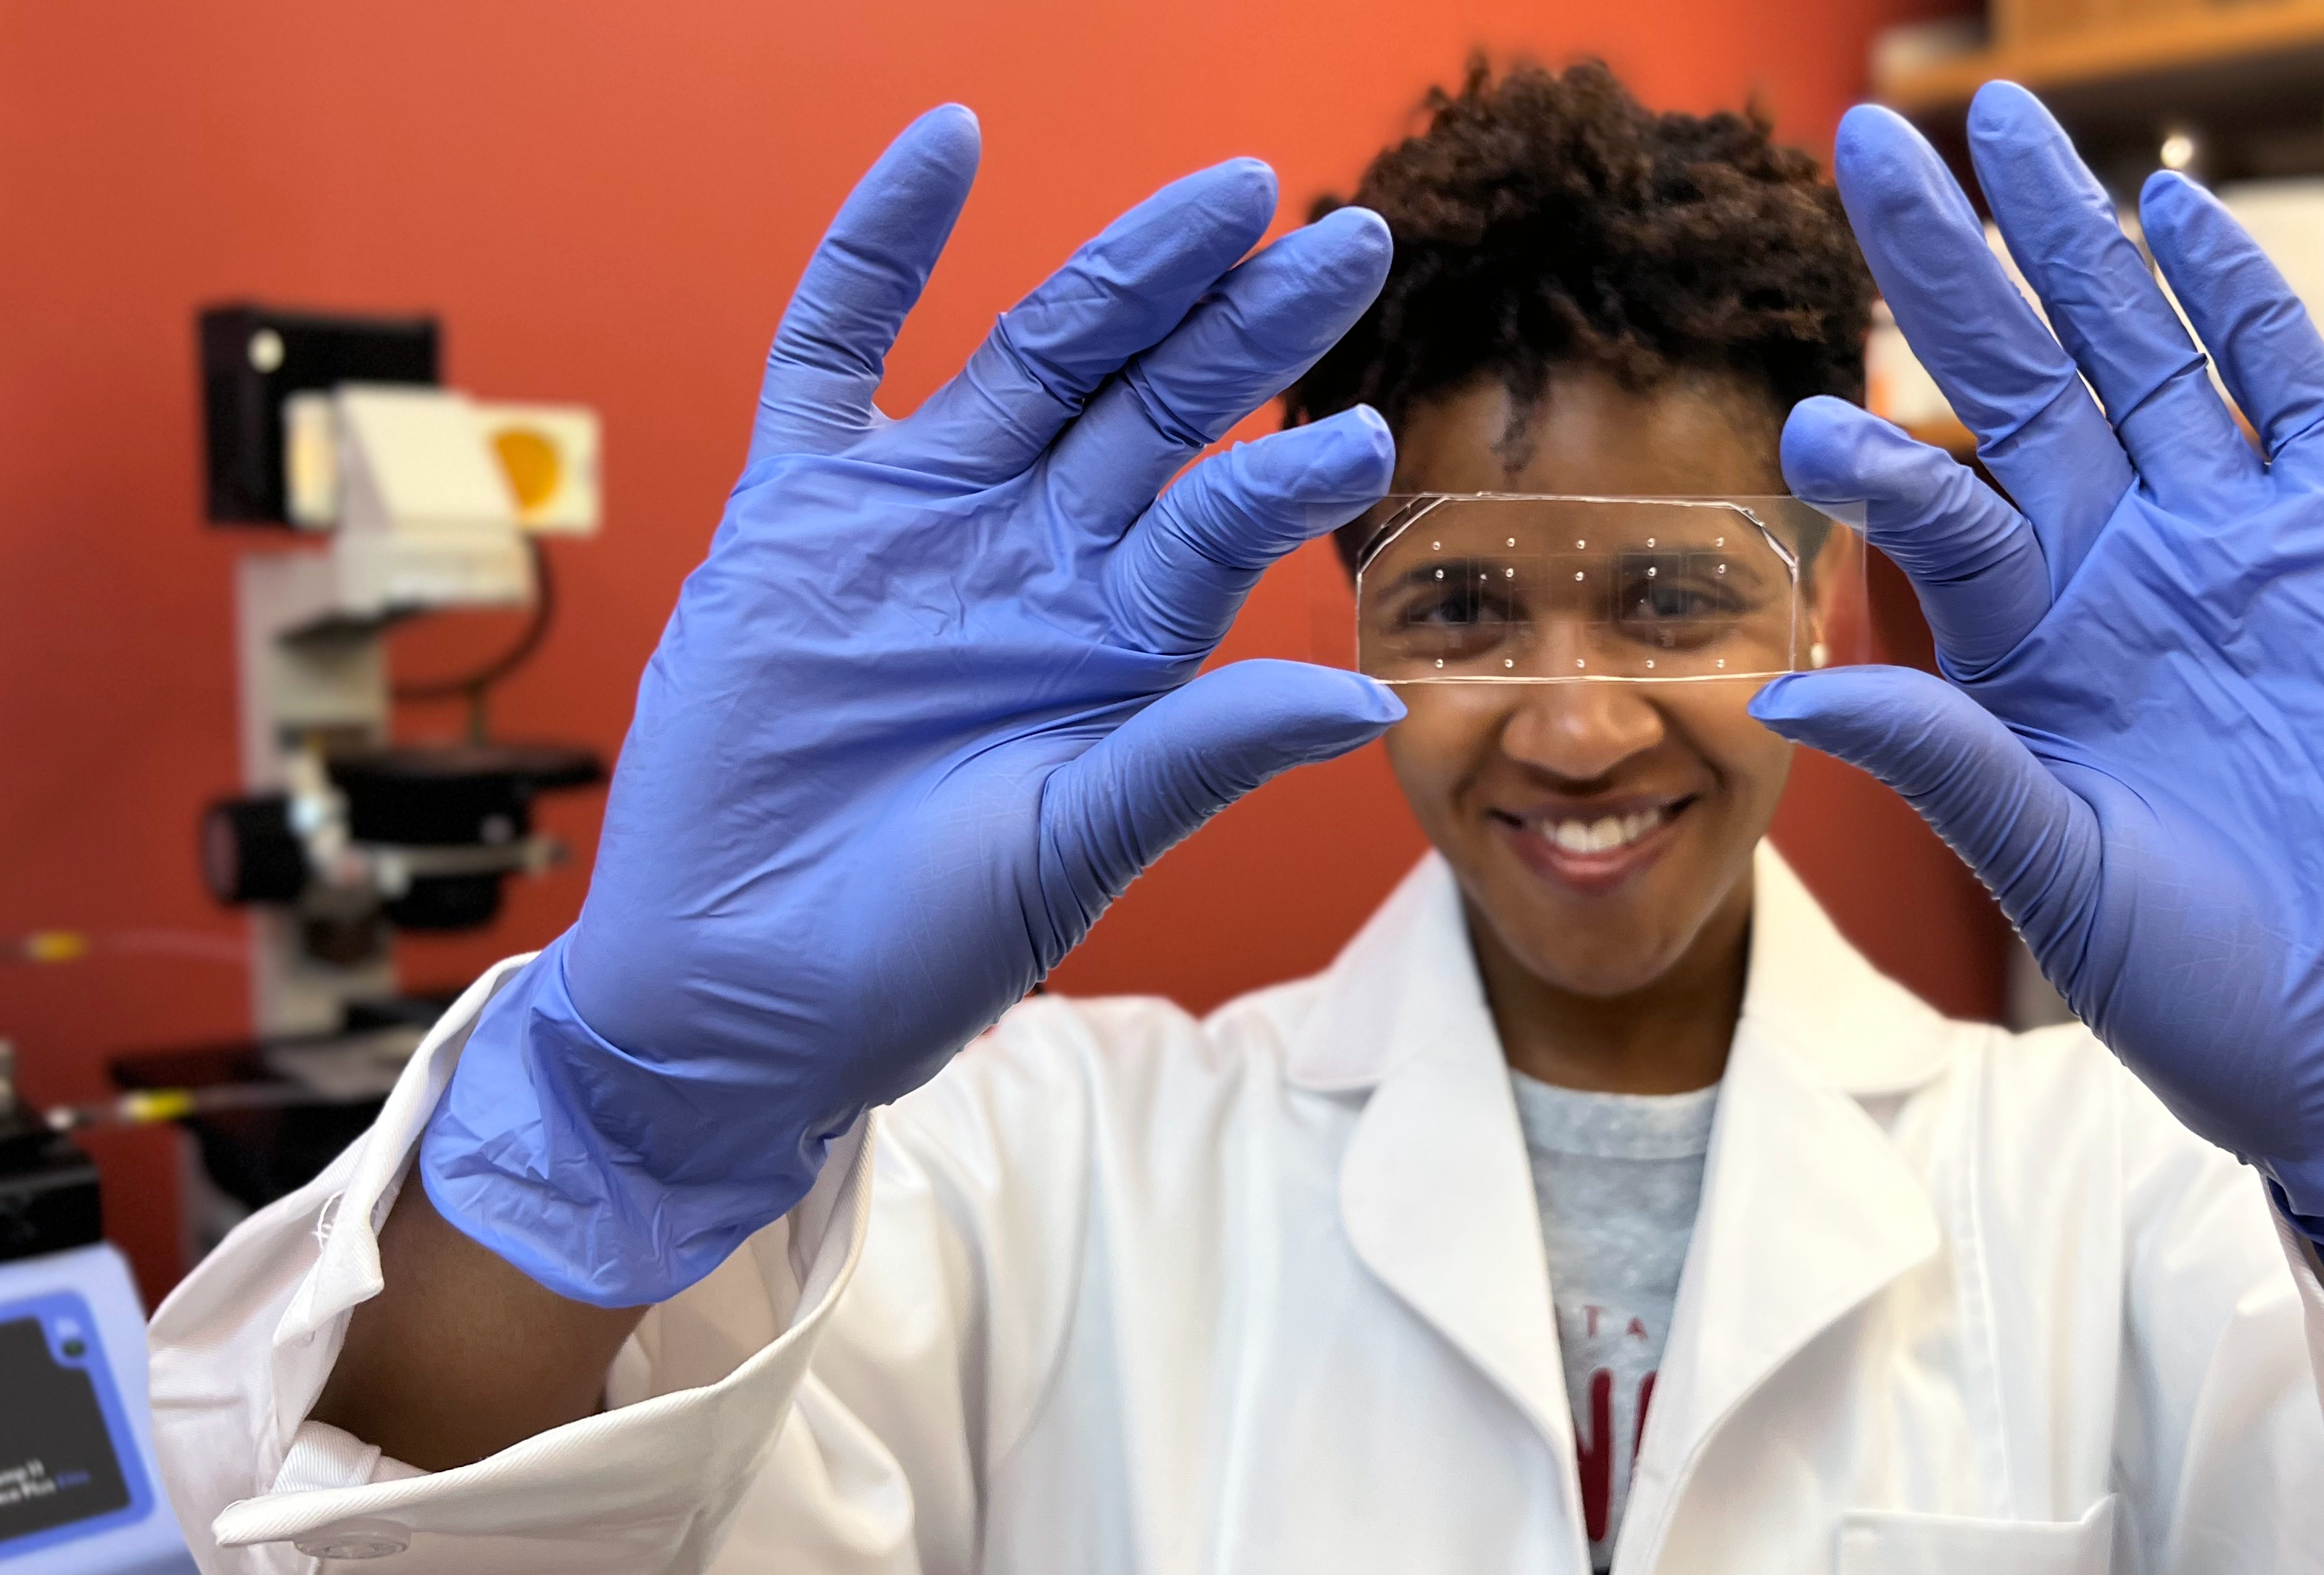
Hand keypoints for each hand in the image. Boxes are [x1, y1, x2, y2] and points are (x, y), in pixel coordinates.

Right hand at [422, 108, 1403, 1306]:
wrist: (737, 992)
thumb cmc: (915, 949)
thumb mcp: (1075, 847)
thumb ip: (1202, 753)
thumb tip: (1370, 704)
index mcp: (1117, 645)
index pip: (1224, 521)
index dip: (1293, 475)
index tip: (1366, 437)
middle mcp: (1035, 560)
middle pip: (1158, 405)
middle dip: (1249, 323)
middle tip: (1350, 240)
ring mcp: (919, 519)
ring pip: (1037, 353)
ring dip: (1127, 269)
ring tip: (1226, 196)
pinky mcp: (795, 510)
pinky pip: (834, 343)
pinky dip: (883, 242)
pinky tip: (948, 143)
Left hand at [1753, 84, 2323, 1346]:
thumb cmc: (2205, 990)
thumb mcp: (2050, 874)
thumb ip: (1940, 762)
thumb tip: (1778, 696)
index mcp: (2029, 648)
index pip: (1934, 505)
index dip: (1872, 447)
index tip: (1798, 413)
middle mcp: (2116, 573)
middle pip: (2022, 382)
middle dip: (1951, 266)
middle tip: (1870, 148)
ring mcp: (2232, 547)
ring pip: (2143, 357)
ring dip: (2081, 247)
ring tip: (2009, 133)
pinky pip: (2289, 395)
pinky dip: (2240, 305)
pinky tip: (2177, 210)